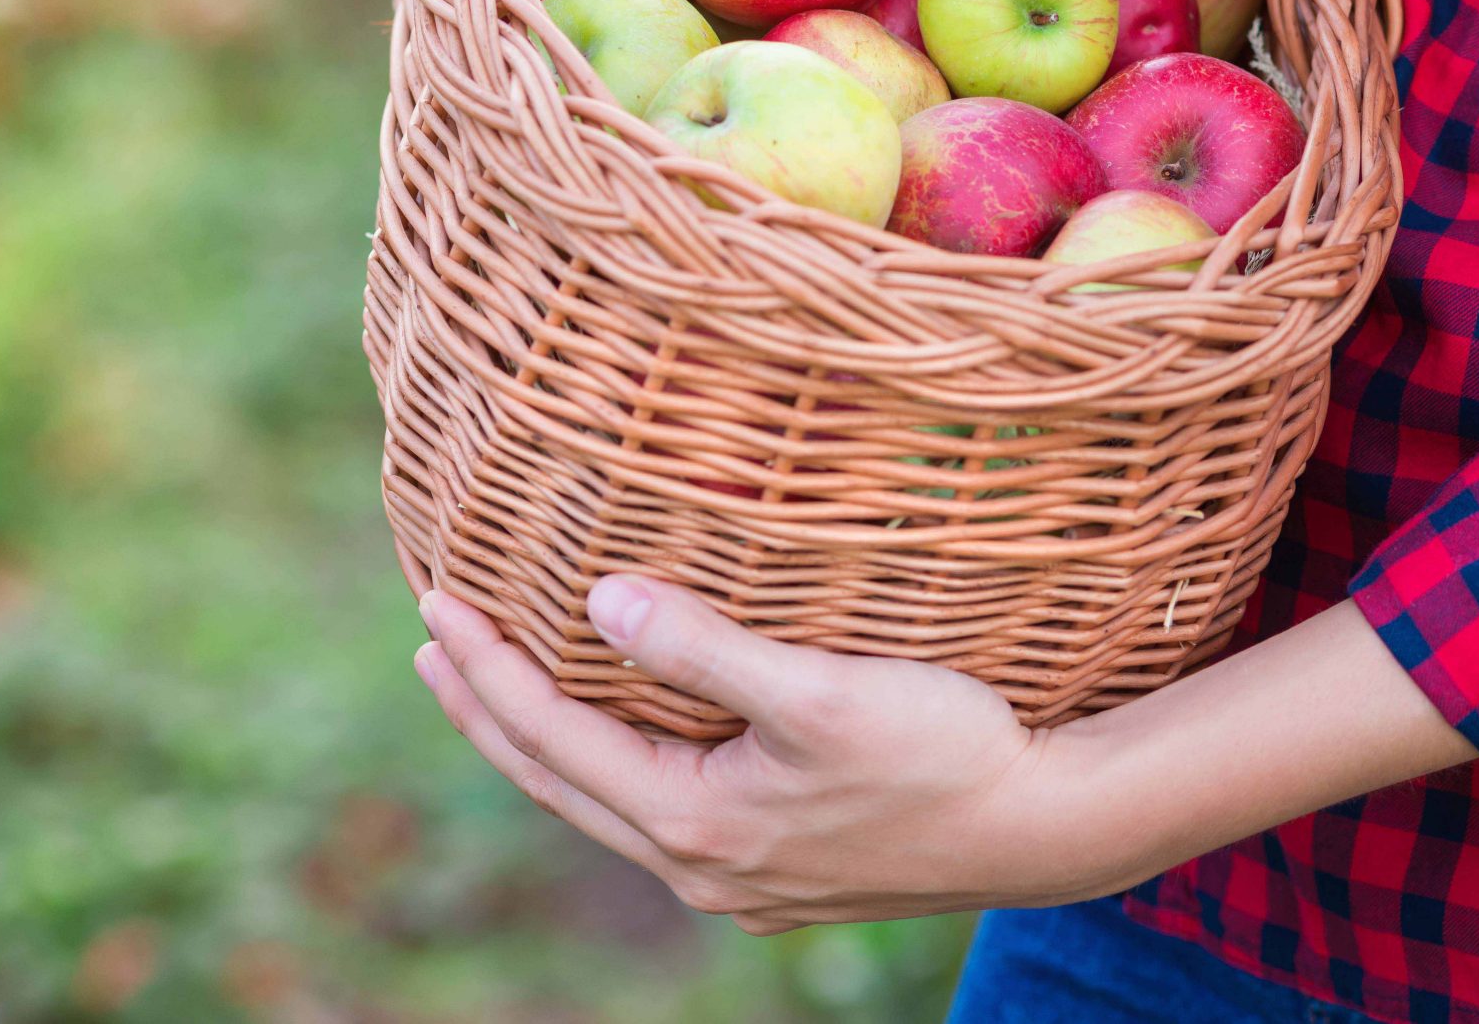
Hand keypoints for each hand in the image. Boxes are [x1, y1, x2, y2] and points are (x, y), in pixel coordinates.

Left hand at [415, 576, 1474, 933]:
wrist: (1044, 830)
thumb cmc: (943, 750)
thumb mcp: (820, 690)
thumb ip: (705, 648)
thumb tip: (599, 602)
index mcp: (694, 823)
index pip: (552, 737)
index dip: (490, 668)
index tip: (435, 601)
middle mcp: (700, 866)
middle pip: (557, 782)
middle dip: (489, 710)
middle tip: (434, 644)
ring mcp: (736, 878)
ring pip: (601, 803)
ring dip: (541, 741)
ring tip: (494, 688)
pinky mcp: (774, 870)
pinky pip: (650, 813)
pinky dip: (603, 765)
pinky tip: (613, 736)